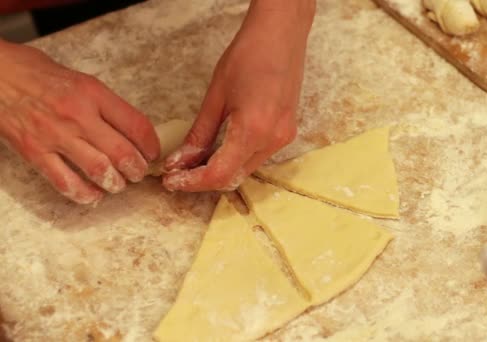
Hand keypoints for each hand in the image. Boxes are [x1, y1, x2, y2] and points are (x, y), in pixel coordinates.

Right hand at [0, 40, 159, 203]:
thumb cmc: (37, 73)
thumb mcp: (81, 80)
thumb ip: (105, 105)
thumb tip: (130, 130)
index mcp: (93, 94)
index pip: (136, 125)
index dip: (151, 145)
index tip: (153, 153)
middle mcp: (78, 115)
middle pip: (122, 153)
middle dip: (137, 169)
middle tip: (139, 173)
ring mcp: (55, 135)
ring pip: (99, 171)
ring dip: (115, 183)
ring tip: (118, 184)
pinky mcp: (34, 152)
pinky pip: (65, 182)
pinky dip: (84, 194)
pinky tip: (93, 195)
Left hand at [162, 0, 314, 191]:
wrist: (281, 34)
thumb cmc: (248, 55)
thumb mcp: (216, 96)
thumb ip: (199, 134)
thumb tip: (180, 161)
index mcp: (253, 130)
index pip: (219, 174)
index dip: (192, 182)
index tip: (171, 180)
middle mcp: (273, 140)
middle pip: (234, 177)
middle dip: (204, 180)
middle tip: (177, 173)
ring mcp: (283, 138)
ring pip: (246, 169)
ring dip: (220, 170)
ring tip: (194, 162)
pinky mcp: (286, 132)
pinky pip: (257, 157)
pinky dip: (236, 159)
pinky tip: (218, 150)